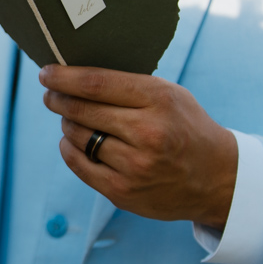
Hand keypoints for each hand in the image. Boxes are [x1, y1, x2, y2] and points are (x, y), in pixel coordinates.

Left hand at [39, 65, 237, 229]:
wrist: (216, 178)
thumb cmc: (185, 127)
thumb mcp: (169, 95)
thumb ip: (129, 84)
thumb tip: (75, 74)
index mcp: (159, 100)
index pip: (95, 84)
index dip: (63, 77)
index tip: (46, 72)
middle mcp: (147, 133)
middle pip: (81, 109)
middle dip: (57, 98)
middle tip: (50, 94)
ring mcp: (135, 166)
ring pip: (76, 136)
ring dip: (66, 123)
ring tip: (70, 117)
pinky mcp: (123, 191)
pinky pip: (78, 164)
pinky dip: (68, 148)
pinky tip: (72, 141)